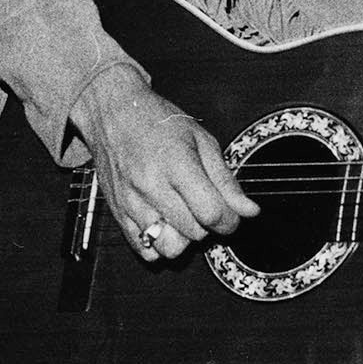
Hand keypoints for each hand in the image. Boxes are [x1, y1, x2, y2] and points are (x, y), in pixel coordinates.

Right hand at [71, 64, 257, 260]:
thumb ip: (225, 180)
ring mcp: (132, 202)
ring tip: (184, 216)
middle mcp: (151, 186)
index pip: (212, 212)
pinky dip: (160, 245)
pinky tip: (164, 223)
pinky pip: (144, 250)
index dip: (230, 221)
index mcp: (176, 164)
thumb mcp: (201, 140)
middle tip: (205, 206)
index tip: (231, 215)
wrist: (113, 113)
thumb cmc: (158, 122)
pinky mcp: (118, 213)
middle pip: (195, 232)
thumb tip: (249, 211)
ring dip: (184, 237)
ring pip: (170, 247)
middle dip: (208, 225)